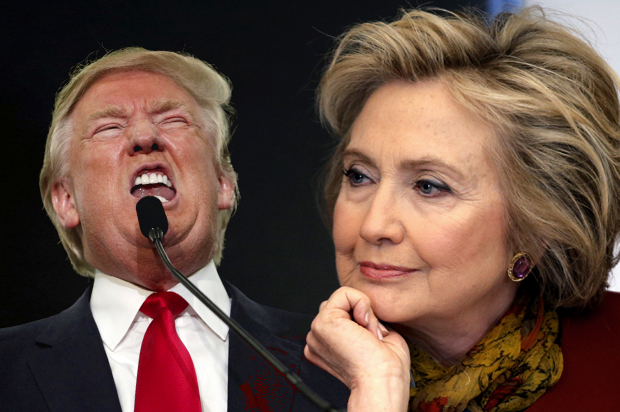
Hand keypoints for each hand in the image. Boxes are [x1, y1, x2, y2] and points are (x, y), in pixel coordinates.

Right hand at [304, 287, 409, 411]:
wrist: (382, 381)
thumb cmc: (384, 368)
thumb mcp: (375, 335)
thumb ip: (364, 318)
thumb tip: (364, 305)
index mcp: (327, 345)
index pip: (342, 313)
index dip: (363, 320)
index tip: (371, 340)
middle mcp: (319, 339)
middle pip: (341, 304)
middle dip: (362, 314)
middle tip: (370, 337)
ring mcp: (318, 331)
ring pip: (343, 297)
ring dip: (363, 312)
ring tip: (367, 335)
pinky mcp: (323, 322)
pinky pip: (344, 293)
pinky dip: (362, 303)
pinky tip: (363, 325)